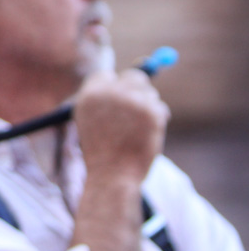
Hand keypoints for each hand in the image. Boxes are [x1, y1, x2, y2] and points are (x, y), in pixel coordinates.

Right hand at [73, 69, 169, 183]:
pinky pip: (160, 108)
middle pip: (132, 76)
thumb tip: (125, 84)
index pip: (105, 76)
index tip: (121, 95)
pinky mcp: (150, 111)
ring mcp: (131, 100)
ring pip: (149, 92)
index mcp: (90, 95)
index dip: (114, 86)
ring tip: (140, 129)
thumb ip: (104, 101)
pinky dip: (158, 119)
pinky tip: (149, 134)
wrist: (112, 174)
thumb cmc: (102, 152)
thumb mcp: (91, 122)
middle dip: (138, 88)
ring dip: (149, 106)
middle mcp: (110, 93)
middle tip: (141, 104)